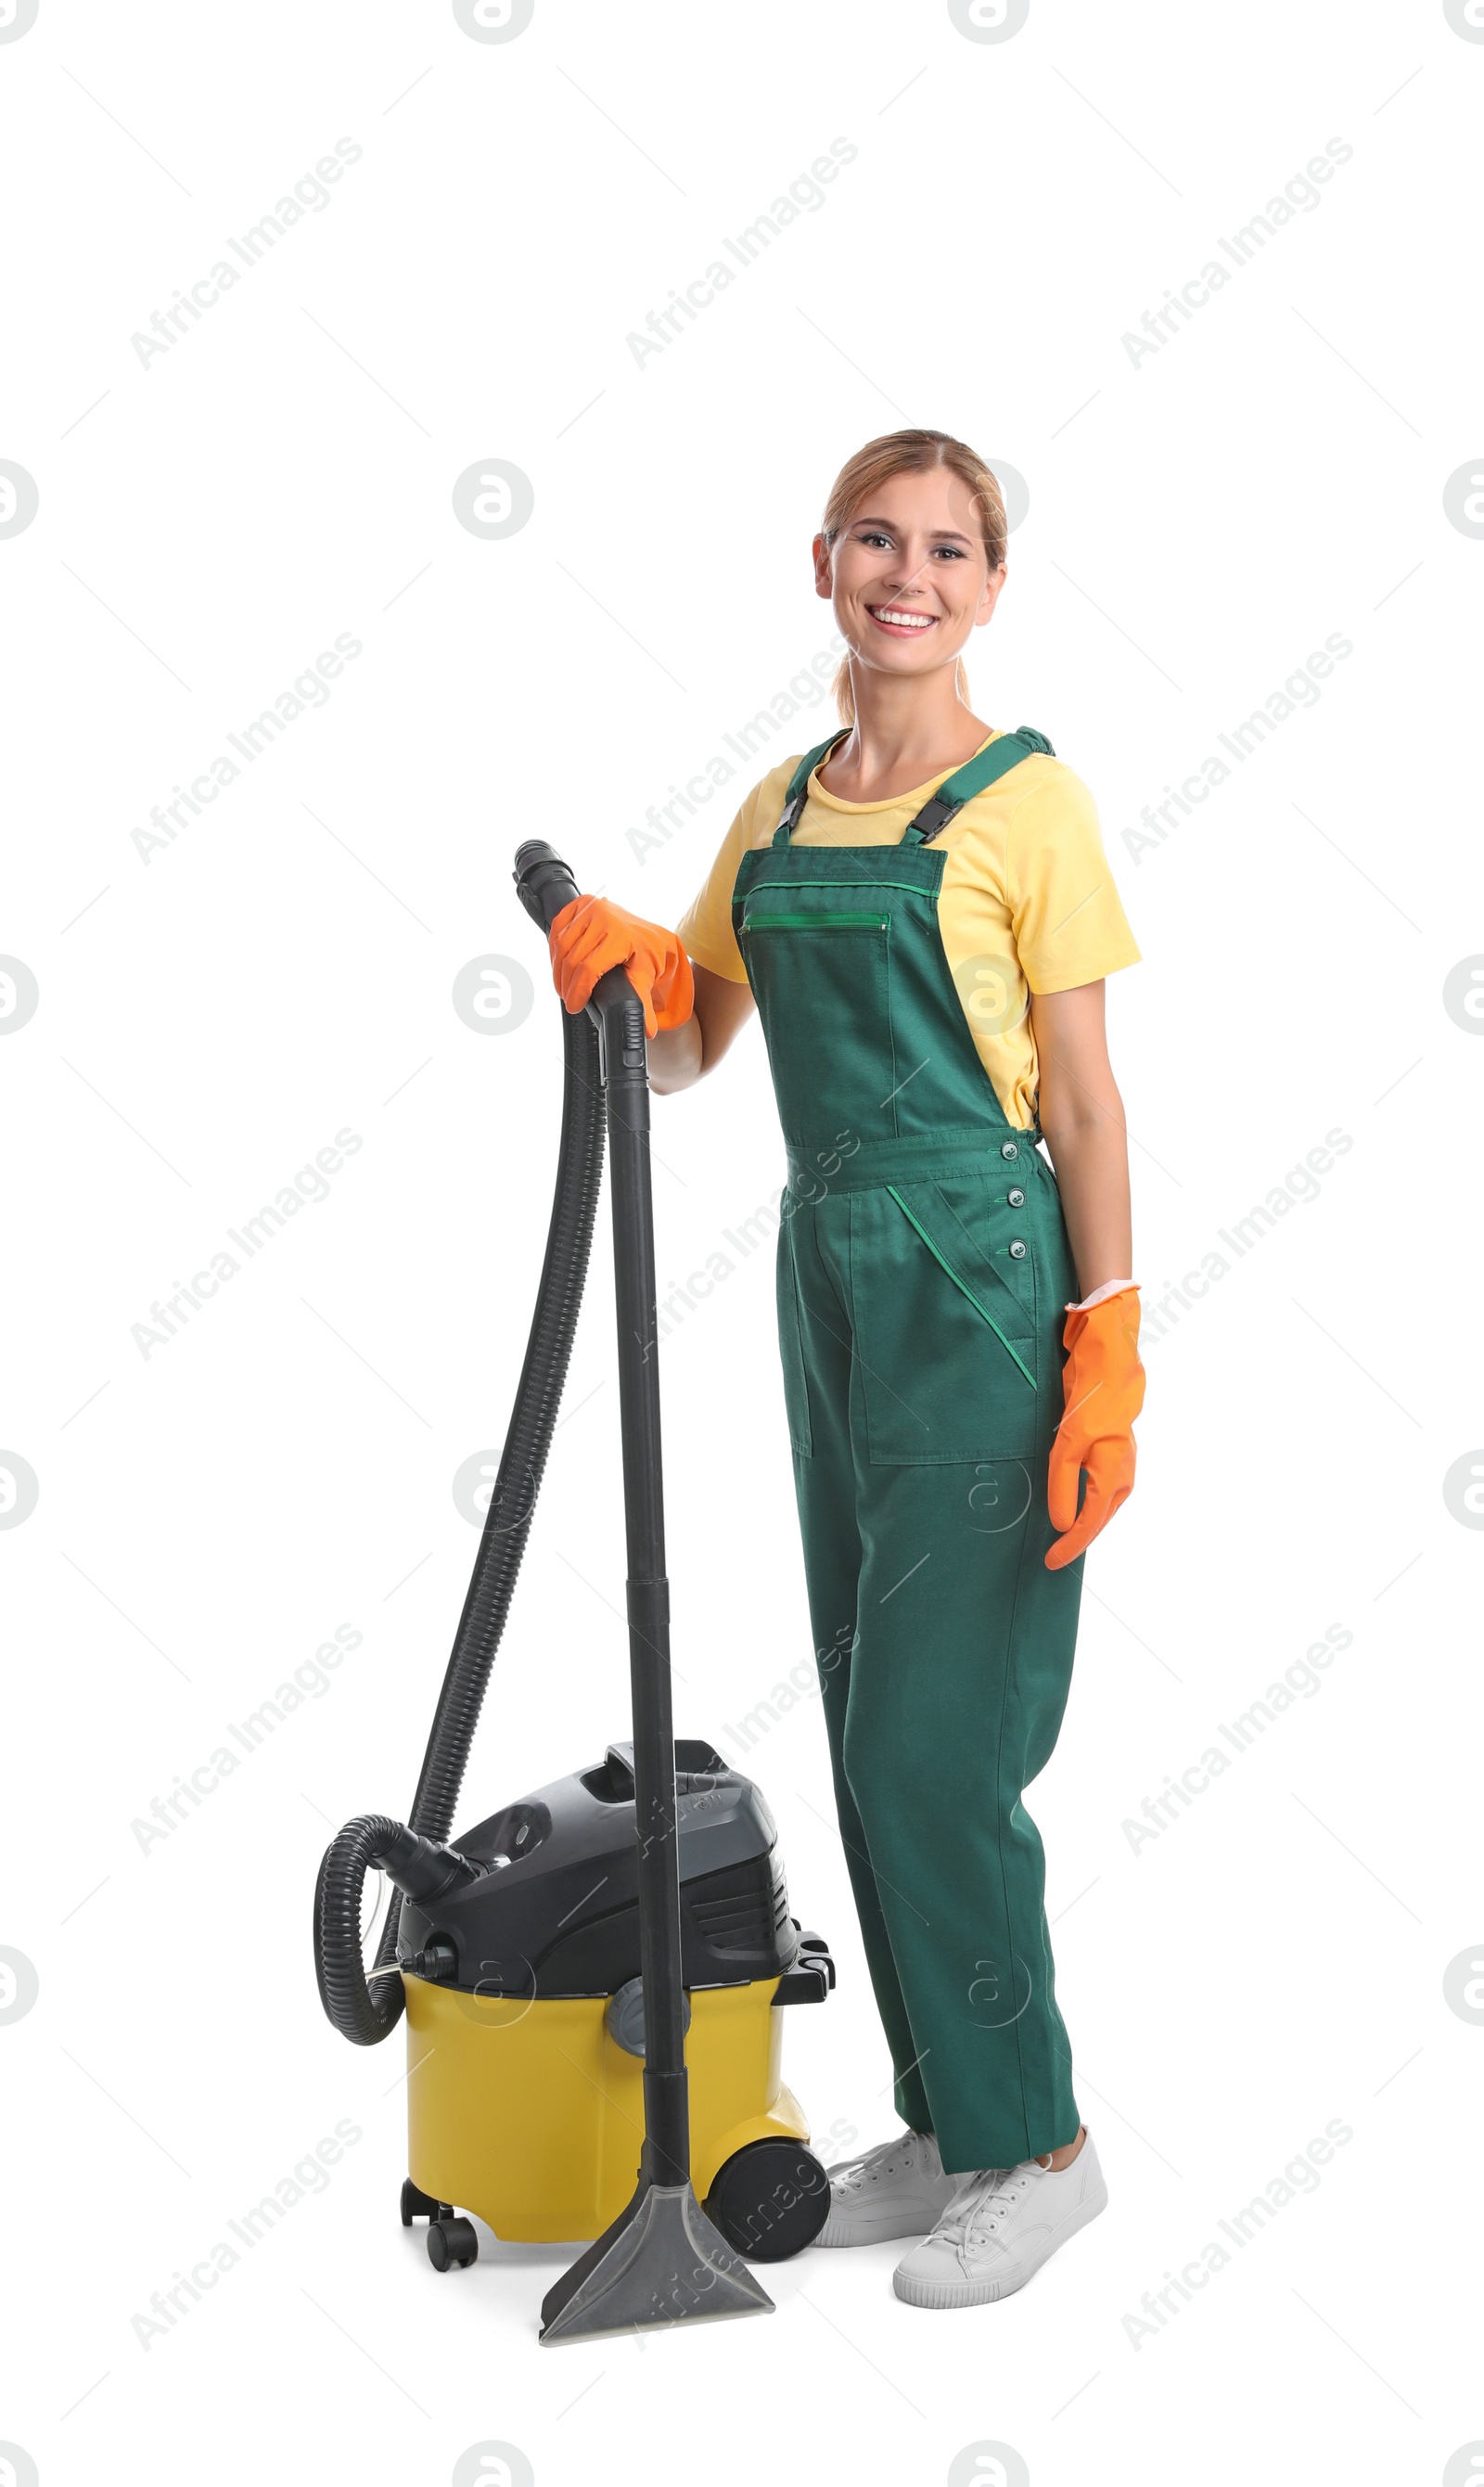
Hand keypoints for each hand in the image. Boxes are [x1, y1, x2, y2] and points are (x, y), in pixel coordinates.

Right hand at [549, 895, 694, 1040]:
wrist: (647, 932)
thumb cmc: (647, 954)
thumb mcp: (646, 976)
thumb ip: (642, 1003)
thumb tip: (646, 1030)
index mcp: (620, 936)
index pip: (589, 968)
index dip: (578, 991)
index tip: (574, 1006)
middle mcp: (604, 917)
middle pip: (572, 958)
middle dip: (566, 984)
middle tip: (569, 1000)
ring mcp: (591, 907)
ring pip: (561, 944)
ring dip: (558, 969)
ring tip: (563, 986)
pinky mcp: (581, 903)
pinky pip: (558, 926)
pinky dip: (554, 947)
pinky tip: (559, 963)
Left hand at [1045, 1285, 1144, 1569]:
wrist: (1110, 1362)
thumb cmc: (1091, 1401)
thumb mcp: (1068, 1444)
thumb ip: (1063, 1485)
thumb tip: (1061, 1524)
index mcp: (1113, 1474)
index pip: (1090, 1522)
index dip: (1070, 1545)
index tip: (1051, 1562)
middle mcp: (1123, 1471)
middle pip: (1101, 1517)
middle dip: (1080, 1539)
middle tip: (1055, 1557)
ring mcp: (1122, 1460)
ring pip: (1105, 1504)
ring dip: (1087, 1522)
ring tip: (1066, 1538)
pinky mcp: (1115, 1448)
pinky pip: (1104, 1488)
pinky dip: (1091, 1502)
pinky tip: (1080, 1503)